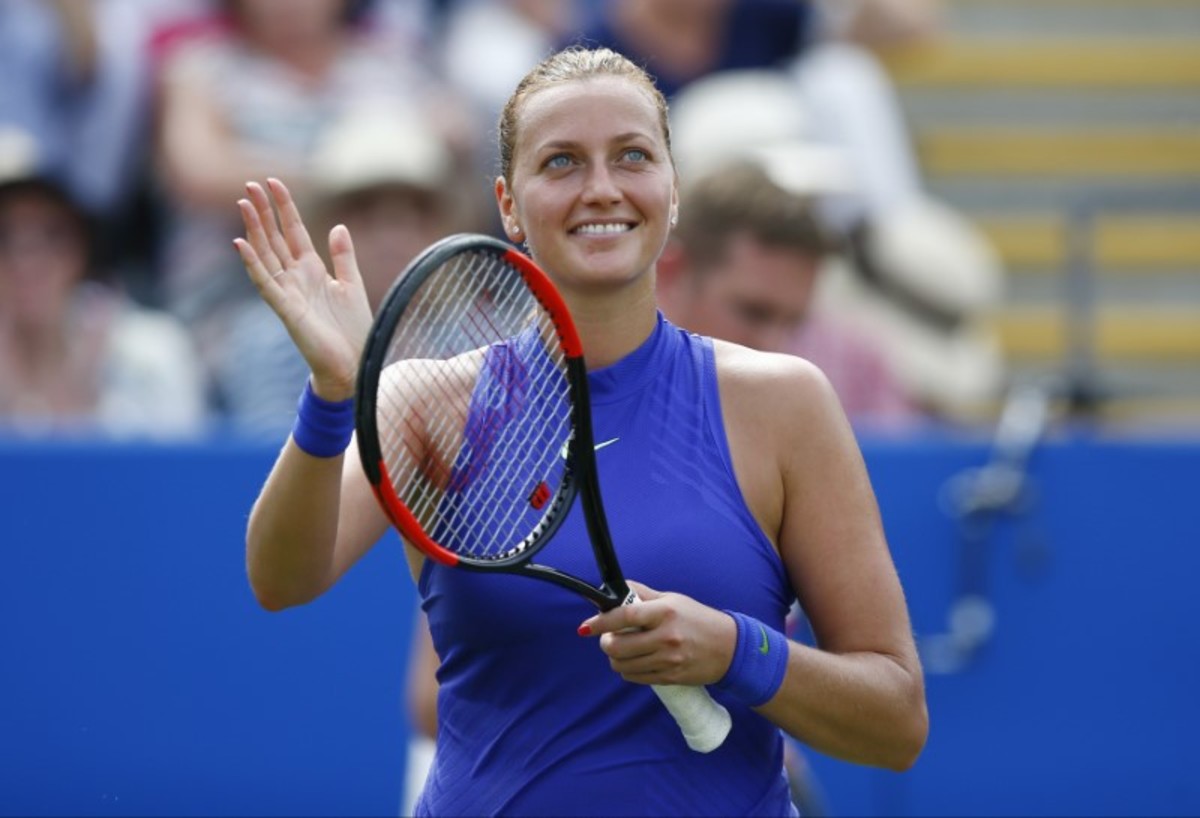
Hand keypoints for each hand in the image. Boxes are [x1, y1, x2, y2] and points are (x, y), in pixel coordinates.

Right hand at [234, 178, 372, 400]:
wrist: (354, 363)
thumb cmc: (353, 329)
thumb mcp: (352, 285)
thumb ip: (343, 257)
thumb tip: (337, 226)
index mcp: (312, 269)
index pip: (293, 231)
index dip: (284, 207)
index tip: (274, 182)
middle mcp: (295, 277)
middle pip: (274, 238)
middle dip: (263, 211)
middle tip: (250, 184)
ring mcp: (287, 292)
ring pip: (265, 254)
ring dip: (254, 229)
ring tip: (243, 203)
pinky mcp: (285, 309)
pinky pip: (264, 282)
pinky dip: (252, 263)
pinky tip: (240, 242)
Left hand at [578, 581, 736, 686]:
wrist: (729, 648)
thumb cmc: (698, 619)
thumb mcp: (673, 600)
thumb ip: (642, 595)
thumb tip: (615, 588)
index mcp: (665, 612)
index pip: (624, 616)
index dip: (600, 622)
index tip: (587, 626)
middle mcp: (666, 637)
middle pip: (617, 646)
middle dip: (606, 643)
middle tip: (610, 637)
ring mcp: (668, 660)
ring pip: (622, 665)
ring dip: (615, 658)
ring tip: (623, 649)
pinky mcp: (670, 678)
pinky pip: (636, 678)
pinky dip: (628, 671)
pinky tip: (636, 661)